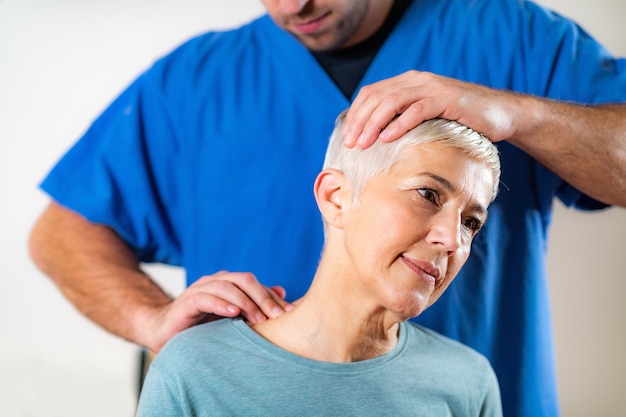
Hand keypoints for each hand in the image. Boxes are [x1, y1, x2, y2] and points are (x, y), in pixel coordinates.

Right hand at [145, 270, 292, 351]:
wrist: (165, 332)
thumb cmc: (201, 325)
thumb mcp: (232, 316)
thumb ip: (254, 303)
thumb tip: (283, 292)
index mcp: (228, 283)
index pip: (255, 284)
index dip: (272, 297)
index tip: (290, 312)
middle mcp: (215, 282)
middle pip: (244, 280)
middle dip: (263, 297)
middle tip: (277, 315)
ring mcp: (200, 289)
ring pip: (227, 286)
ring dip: (245, 302)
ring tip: (259, 318)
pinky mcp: (186, 302)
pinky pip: (205, 298)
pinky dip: (220, 304)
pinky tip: (233, 313)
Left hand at [343, 70, 520, 147]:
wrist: (501, 115)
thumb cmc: (461, 122)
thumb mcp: (427, 118)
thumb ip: (404, 120)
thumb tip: (376, 140)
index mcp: (408, 82)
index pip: (371, 93)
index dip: (356, 114)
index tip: (347, 137)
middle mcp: (417, 80)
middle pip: (377, 97)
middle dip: (360, 121)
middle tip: (350, 143)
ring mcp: (432, 87)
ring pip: (392, 102)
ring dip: (374, 123)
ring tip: (363, 143)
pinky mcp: (447, 99)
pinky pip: (417, 109)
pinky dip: (399, 123)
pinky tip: (387, 138)